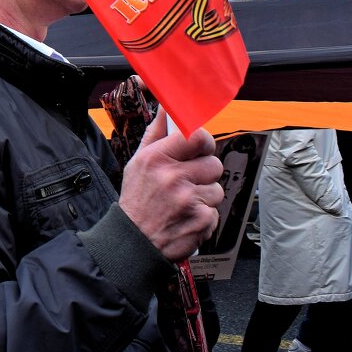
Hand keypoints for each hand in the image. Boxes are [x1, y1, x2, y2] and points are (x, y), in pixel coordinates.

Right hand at [118, 110, 222, 261]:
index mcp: (157, 158)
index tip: (200, 148)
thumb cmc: (137, 199)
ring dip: (205, 196)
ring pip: (217, 189)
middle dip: (205, 172)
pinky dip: (204, 215)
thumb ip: (155, 135)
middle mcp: (173, 177)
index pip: (196, 137)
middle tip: (189, 180)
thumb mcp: (138, 163)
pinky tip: (186, 217)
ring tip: (185, 202)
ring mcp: (189, 200)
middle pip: (214, 163)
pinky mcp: (202, 220)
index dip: (204, 142)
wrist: (134, 241)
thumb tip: (166, 110)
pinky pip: (215, 210)